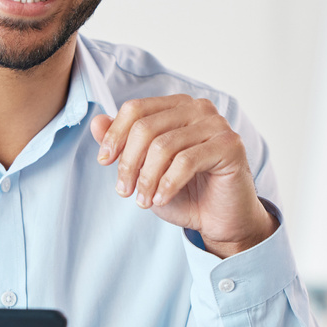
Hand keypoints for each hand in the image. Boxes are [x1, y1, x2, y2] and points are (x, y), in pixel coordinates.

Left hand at [90, 95, 276, 257]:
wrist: (220, 220)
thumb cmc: (185, 193)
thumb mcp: (145, 170)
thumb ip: (123, 145)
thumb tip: (96, 122)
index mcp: (176, 106)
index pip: (136, 109)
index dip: (115, 135)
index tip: (104, 162)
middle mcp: (198, 108)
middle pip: (146, 127)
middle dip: (128, 163)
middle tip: (124, 191)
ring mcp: (216, 124)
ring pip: (164, 146)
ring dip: (147, 179)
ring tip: (143, 201)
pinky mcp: (229, 145)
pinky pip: (186, 161)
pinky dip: (167, 184)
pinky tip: (161, 199)